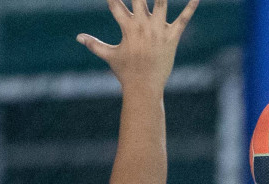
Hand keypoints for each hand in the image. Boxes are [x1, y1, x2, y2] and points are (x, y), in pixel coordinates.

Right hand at [77, 0, 198, 89]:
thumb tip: (78, 36)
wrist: (144, 89)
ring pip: (162, 3)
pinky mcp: (172, 37)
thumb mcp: (109, 56)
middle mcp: (142, 26)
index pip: (116, 4)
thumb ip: (94, 44)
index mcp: (127, 28)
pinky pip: (183, 19)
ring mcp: (158, 30)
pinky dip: (190, 7)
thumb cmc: (126, 72)